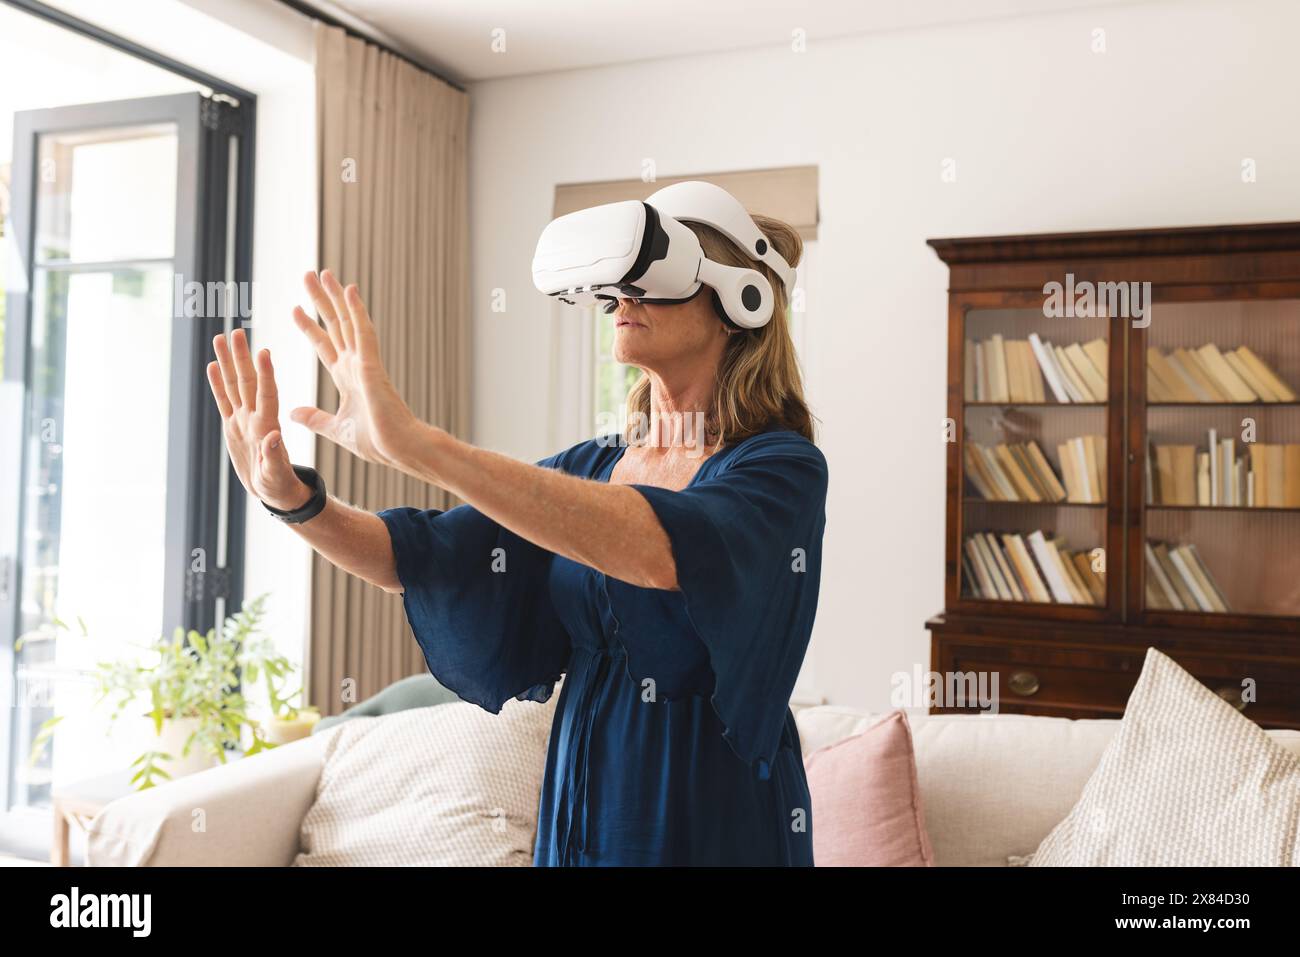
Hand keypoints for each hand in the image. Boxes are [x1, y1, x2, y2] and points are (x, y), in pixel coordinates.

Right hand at [207, 329, 311, 511]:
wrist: (273, 491)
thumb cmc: (278, 486)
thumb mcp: (276, 476)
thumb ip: (274, 458)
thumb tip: (273, 437)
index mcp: (267, 427)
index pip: (267, 394)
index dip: (266, 374)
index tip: (264, 351)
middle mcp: (254, 418)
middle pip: (246, 382)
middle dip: (241, 357)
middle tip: (237, 332)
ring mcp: (242, 420)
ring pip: (233, 385)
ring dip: (227, 362)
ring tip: (221, 337)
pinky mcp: (233, 426)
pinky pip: (223, 401)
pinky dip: (217, 384)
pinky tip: (212, 365)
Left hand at [289, 270, 419, 467]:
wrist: (400, 450)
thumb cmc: (377, 442)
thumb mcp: (336, 429)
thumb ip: (315, 418)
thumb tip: (293, 412)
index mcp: (348, 378)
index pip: (324, 346)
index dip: (309, 327)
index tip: (294, 309)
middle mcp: (356, 364)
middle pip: (335, 325)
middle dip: (320, 302)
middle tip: (308, 276)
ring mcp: (366, 362)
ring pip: (348, 322)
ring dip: (336, 297)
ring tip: (324, 273)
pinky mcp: (373, 366)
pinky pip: (363, 332)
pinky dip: (356, 310)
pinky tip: (349, 290)